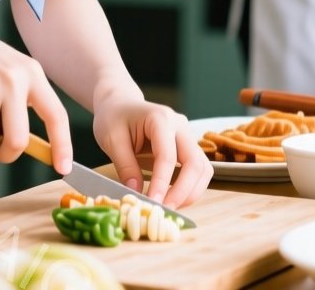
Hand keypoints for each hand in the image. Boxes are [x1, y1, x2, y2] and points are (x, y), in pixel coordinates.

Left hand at [90, 80, 212, 209]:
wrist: (120, 104)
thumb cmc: (114, 118)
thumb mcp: (111, 139)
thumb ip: (125, 165)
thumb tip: (136, 192)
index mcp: (160, 119)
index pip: (168, 156)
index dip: (162, 183)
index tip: (153, 203)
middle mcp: (180, 126)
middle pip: (195, 163)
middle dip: (183, 191)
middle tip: (165, 210)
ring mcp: (187, 136)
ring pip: (203, 169)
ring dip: (191, 192)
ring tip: (170, 208)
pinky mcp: (188, 147)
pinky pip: (198, 170)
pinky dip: (190, 188)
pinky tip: (174, 199)